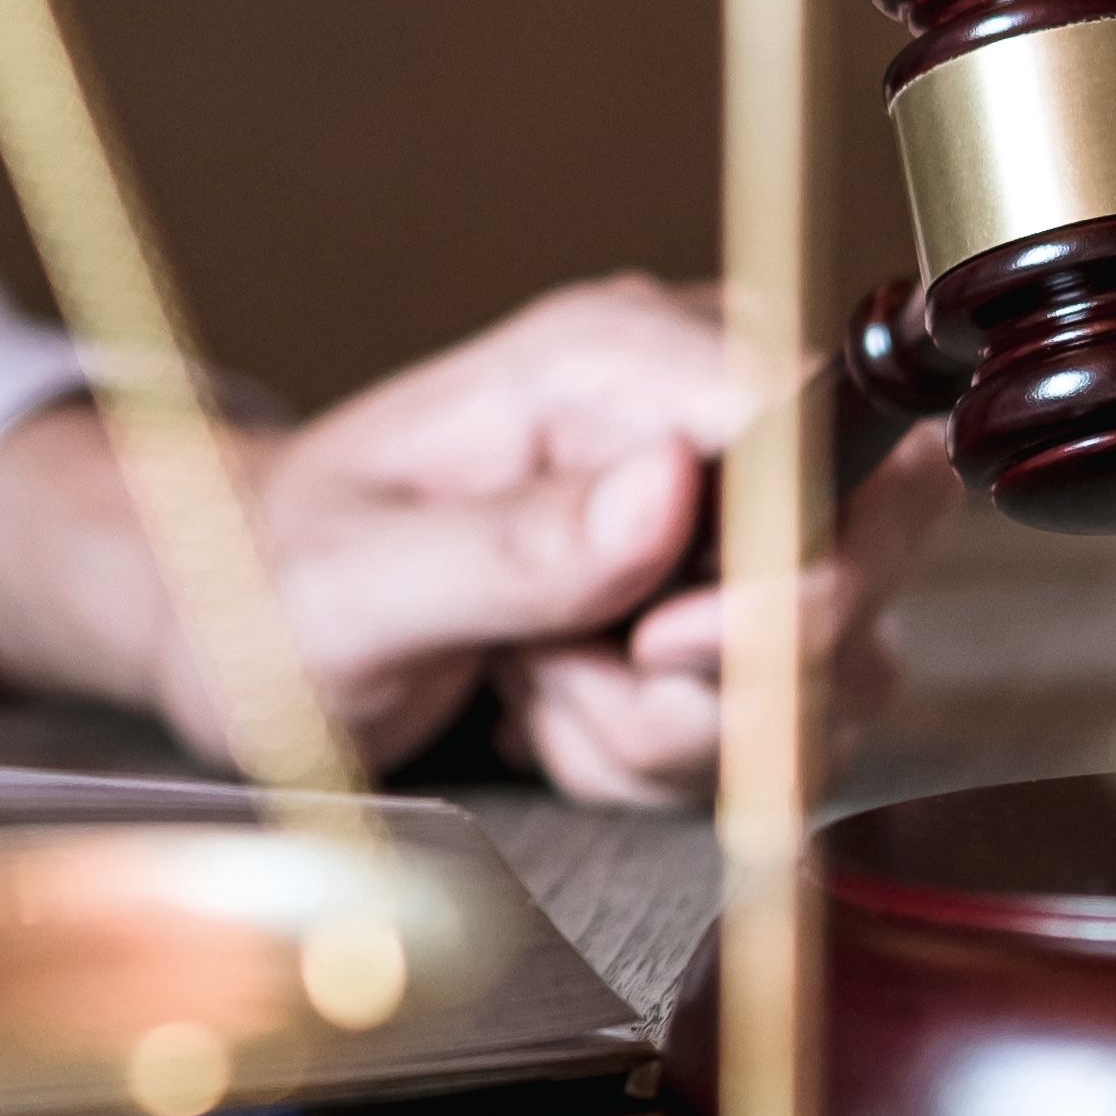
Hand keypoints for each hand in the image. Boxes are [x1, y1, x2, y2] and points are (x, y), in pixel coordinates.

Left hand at [0, 274, 958, 804]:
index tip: (661, 647)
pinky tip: (562, 710)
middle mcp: (691, 417)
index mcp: (606, 357)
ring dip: (672, 731)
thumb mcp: (358, 580)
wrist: (251, 631)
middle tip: (561, 675)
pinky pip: (783, 726)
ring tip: (535, 685)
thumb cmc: (279, 580)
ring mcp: (726, 516)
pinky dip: (664, 758)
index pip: (815, 420)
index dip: (787, 557)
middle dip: (719, 675)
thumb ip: (512, 547)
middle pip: (865, 547)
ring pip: (829, 668)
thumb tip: (668, 484)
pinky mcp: (736, 609)